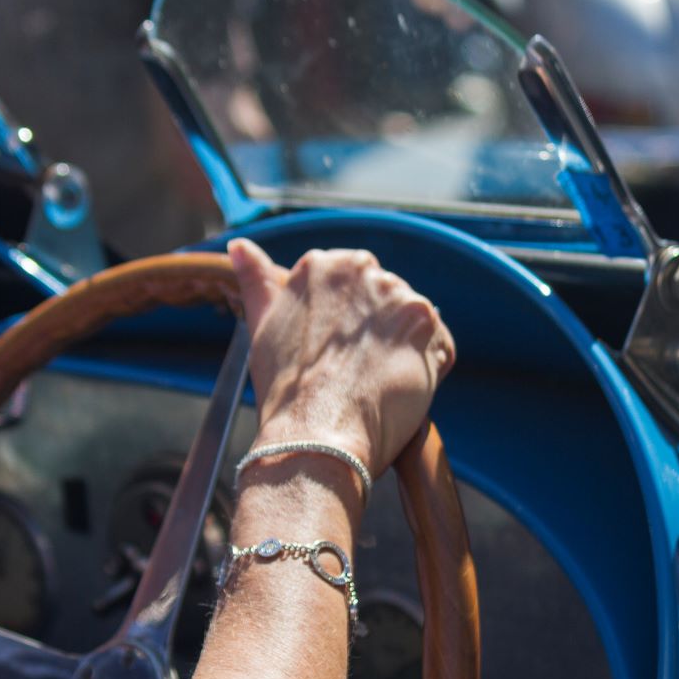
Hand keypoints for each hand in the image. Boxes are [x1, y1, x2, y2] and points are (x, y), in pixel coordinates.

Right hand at [228, 239, 454, 477]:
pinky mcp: (424, 323)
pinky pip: (439, 346)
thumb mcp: (262, 325)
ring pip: (413, 325)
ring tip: (375, 385)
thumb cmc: (285, 390)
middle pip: (385, 303)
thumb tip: (239, 246)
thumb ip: (255, 280)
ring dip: (403, 354)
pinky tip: (399, 390)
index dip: (348, 330)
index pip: (353, 290)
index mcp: (321, 265)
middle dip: (378, 337)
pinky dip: (428, 370)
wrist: (315, 433)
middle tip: (355, 375)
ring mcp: (395, 292)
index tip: (337, 357)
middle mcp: (360, 268)